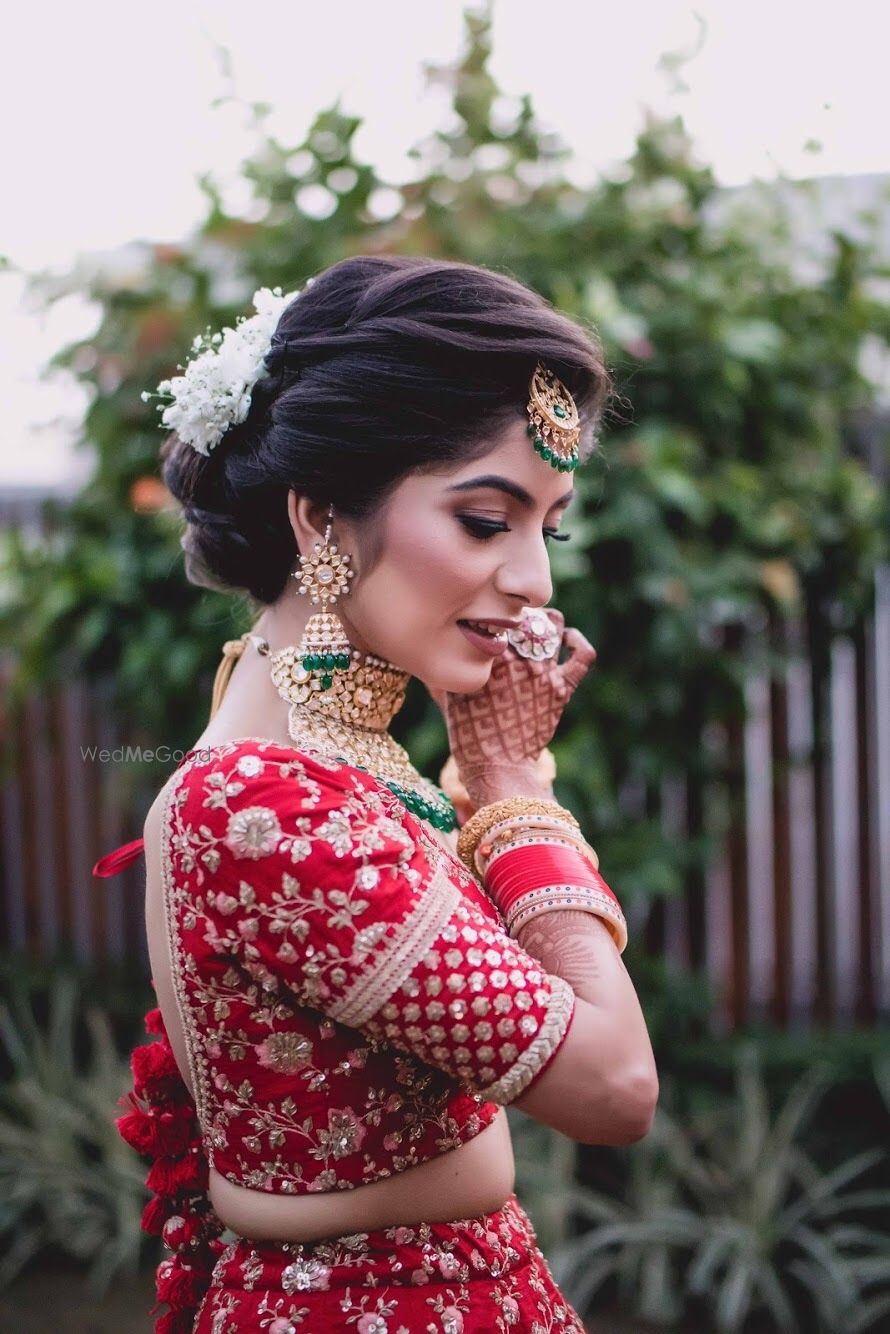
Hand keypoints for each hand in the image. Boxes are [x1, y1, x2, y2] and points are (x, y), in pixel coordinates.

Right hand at [430, 609, 595, 803]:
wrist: (497, 766)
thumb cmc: (468, 734)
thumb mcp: (450, 695)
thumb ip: (447, 668)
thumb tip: (434, 650)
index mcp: (488, 656)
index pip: (495, 615)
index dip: (493, 615)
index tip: (489, 624)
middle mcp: (518, 658)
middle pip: (524, 614)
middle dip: (518, 616)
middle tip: (512, 628)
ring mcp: (543, 672)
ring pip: (553, 625)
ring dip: (546, 623)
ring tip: (537, 632)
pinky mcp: (563, 688)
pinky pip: (582, 655)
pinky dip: (577, 642)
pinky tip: (567, 639)